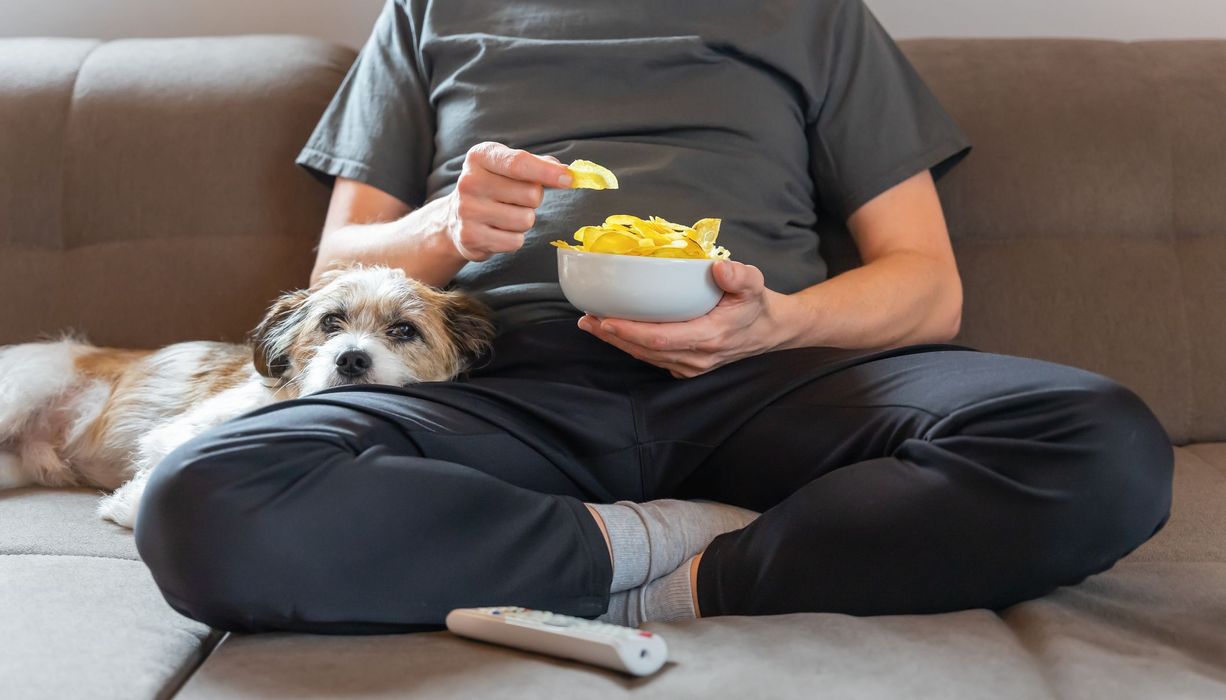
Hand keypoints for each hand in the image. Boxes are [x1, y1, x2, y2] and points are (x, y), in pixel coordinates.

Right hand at [446, 142, 572, 261]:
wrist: (455, 217)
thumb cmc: (492, 187)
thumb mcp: (508, 167)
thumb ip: (538, 165)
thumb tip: (566, 172)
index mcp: (480, 156)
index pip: (519, 163)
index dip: (547, 172)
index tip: (568, 179)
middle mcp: (469, 181)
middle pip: (530, 194)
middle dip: (533, 199)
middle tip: (516, 199)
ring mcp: (467, 210)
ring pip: (525, 220)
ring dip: (524, 220)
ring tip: (506, 215)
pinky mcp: (470, 237)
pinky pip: (514, 241)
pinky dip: (514, 239)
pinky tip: (498, 230)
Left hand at [578, 260, 792, 377]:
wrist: (770, 330)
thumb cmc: (757, 304)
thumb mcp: (755, 283)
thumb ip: (739, 275)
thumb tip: (718, 267)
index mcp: (710, 337)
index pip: (659, 339)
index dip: (629, 331)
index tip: (604, 318)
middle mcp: (697, 357)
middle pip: (644, 350)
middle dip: (612, 335)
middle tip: (586, 318)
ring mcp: (690, 366)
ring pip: (645, 357)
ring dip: (616, 341)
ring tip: (591, 323)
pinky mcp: (686, 366)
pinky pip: (652, 358)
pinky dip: (630, 345)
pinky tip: (613, 331)